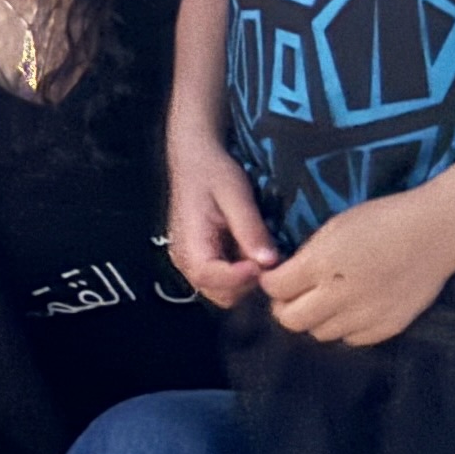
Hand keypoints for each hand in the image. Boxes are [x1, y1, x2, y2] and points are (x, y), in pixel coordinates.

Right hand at [165, 141, 278, 307]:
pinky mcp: (201, 262)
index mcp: (189, 243)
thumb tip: (270, 262)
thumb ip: (250, 229)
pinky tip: (249, 248)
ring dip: (247, 278)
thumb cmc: (214, 172)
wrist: (195, 159)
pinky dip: (241, 272)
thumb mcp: (236, 195)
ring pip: (225, 292)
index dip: (240, 278)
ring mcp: (192, 264)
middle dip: (248, 281)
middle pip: (221, 294)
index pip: (211, 278)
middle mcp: (185, 261)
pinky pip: (224, 281)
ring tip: (258, 248)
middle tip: (266, 254)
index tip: (265, 264)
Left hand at [262, 188, 454, 347]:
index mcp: (322, 264)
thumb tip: (285, 274)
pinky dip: (345, 328)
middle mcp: (340, 295)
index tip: (275, 278)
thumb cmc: (384, 219)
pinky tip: (352, 310)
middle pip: (292, 320)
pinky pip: (352, 339)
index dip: (271, 283)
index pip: (277, 288)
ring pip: (321, 333)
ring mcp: (365, 315)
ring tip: (325, 302)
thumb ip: (308, 254)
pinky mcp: (388, 327)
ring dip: (316, 319)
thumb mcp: (336, 225)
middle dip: (285, 308)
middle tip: (292, 296)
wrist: (436, 232)